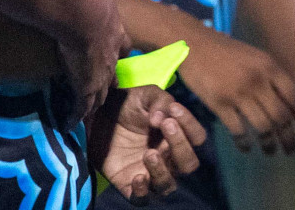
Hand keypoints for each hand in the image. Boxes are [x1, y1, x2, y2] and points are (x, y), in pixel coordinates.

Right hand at [61, 14, 129, 125]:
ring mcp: (101, 73)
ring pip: (100, 94)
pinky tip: (69, 125)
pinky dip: (76, 115)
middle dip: (109, 83)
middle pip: (113, 75)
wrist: (82, 14)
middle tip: (102, 91)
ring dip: (94, 103)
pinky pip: (82, 106)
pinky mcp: (86, 85)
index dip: (119, 52)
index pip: (123, 46)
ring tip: (87, 114)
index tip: (115, 56)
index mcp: (116, 32)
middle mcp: (112, 55)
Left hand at [91, 86, 206, 199]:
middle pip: (189, 164)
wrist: (98, 117)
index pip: (197, 137)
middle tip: (165, 125)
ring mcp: (150, 173)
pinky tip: (137, 177)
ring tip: (149, 153)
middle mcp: (168, 157)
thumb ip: (160, 101)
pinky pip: (143, 199)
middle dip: (180, 145)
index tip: (173, 109)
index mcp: (177, 136)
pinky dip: (143, 192)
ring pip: (168, 185)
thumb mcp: (146, 95)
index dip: (190, 124)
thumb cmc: (128, 106)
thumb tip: (162, 119)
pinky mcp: (129, 185)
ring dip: (162, 171)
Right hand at [177, 25, 294, 154]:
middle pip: (281, 116)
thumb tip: (289, 103)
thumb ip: (272, 77)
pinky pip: (238, 130)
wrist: (194, 45)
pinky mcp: (219, 104)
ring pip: (262, 126)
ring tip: (271, 151)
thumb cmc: (227, 52)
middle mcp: (258, 80)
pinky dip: (245, 142)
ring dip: (269, 143)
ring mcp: (238, 92)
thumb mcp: (257, 58)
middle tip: (291, 149)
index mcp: (271, 67)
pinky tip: (246, 147)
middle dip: (289, 137)